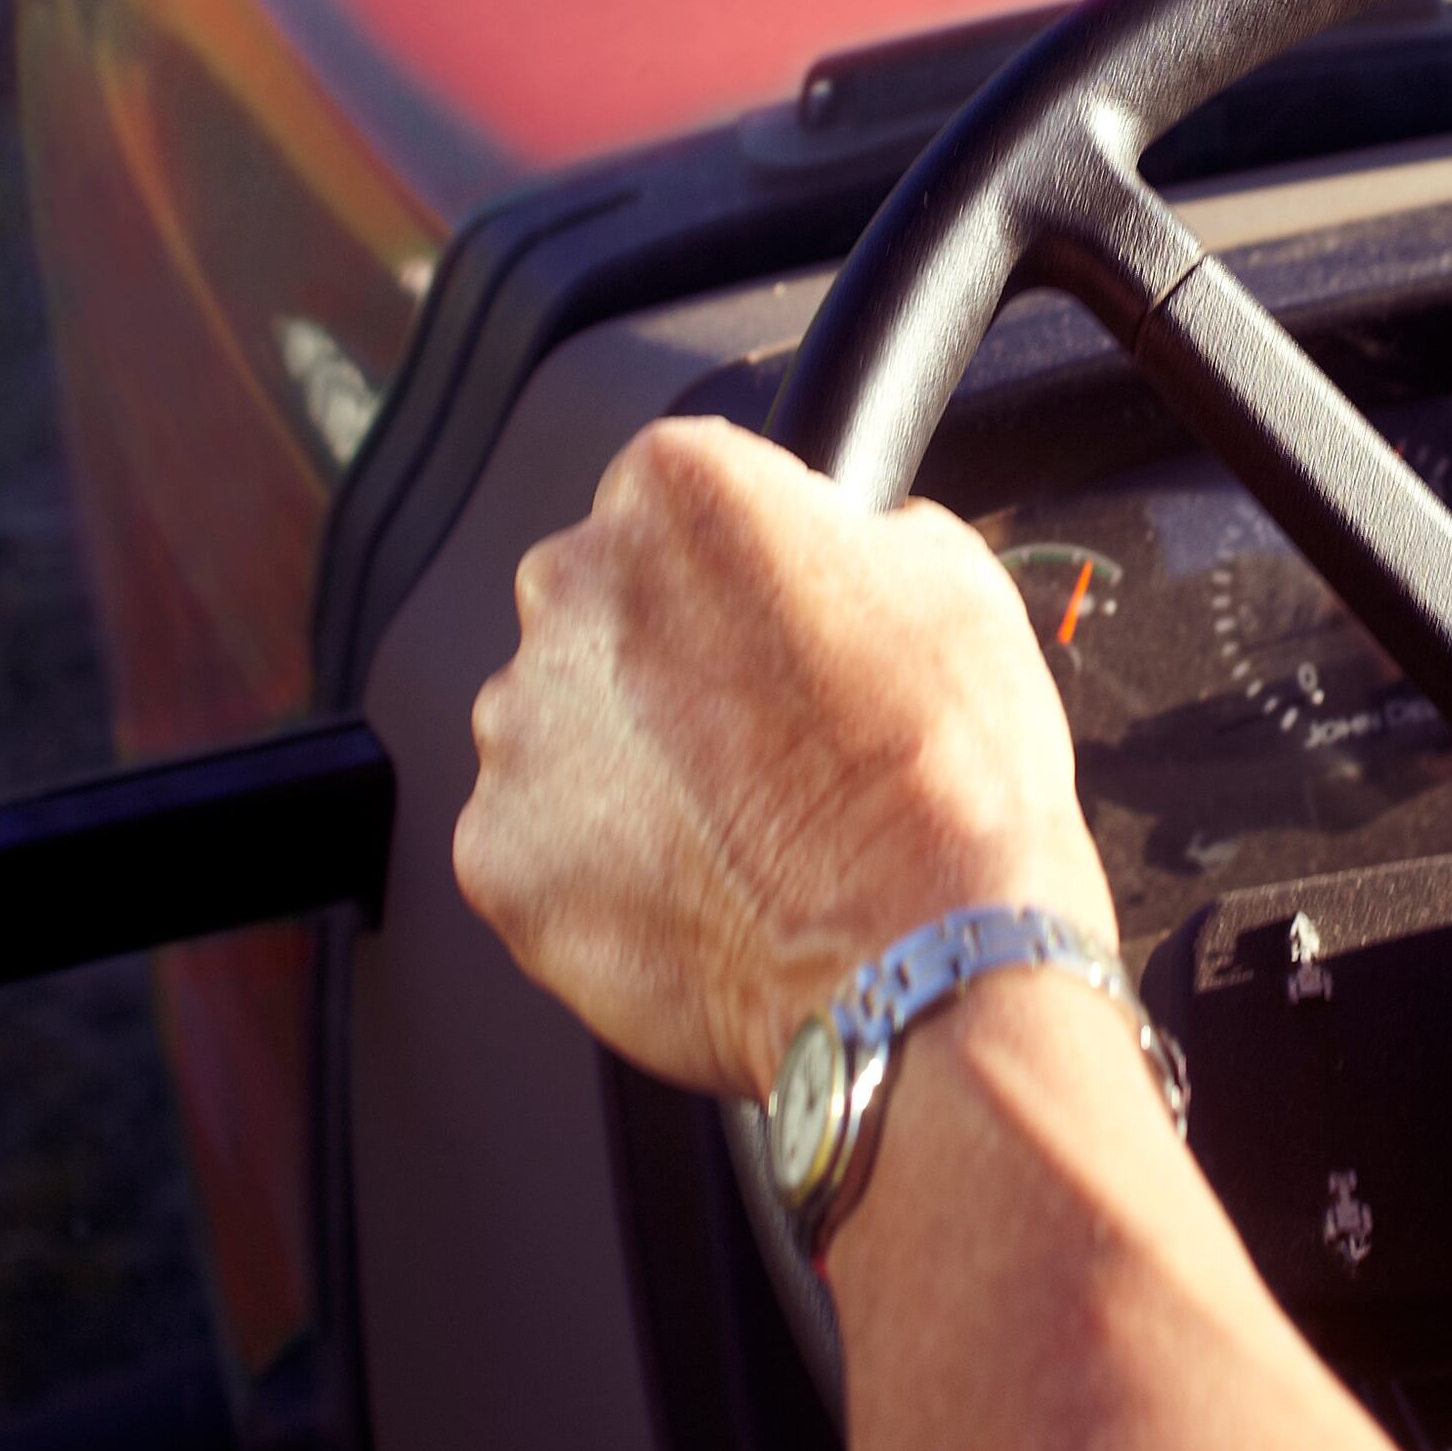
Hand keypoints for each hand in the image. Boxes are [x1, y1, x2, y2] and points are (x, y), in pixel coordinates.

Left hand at [456, 419, 1112, 1097]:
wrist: (923, 954)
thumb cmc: (944, 774)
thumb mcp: (952, 577)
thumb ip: (851, 537)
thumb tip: (834, 553)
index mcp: (676, 496)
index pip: (679, 497)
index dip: (744, 569)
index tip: (781, 625)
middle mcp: (572, 593)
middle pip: (603, 608)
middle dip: (668, 664)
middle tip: (766, 739)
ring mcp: (522, 731)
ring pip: (564, 729)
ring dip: (627, 766)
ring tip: (740, 828)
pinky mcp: (499, 855)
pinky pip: (540, 843)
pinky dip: (600, 868)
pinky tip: (697, 888)